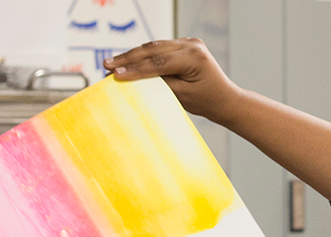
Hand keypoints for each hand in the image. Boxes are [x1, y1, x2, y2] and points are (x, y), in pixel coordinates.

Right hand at [104, 39, 243, 122]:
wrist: (224, 98)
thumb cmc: (206, 100)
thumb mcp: (182, 95)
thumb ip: (161, 83)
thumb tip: (135, 77)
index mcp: (194, 56)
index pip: (159, 62)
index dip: (135, 69)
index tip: (116, 75)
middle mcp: (192, 45)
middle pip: (154, 50)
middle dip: (129, 59)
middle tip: (107, 66)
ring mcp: (188, 42)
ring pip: (154, 47)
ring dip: (132, 55)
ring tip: (112, 64)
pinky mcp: (183, 45)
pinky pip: (159, 49)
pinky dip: (143, 55)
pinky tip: (127, 61)